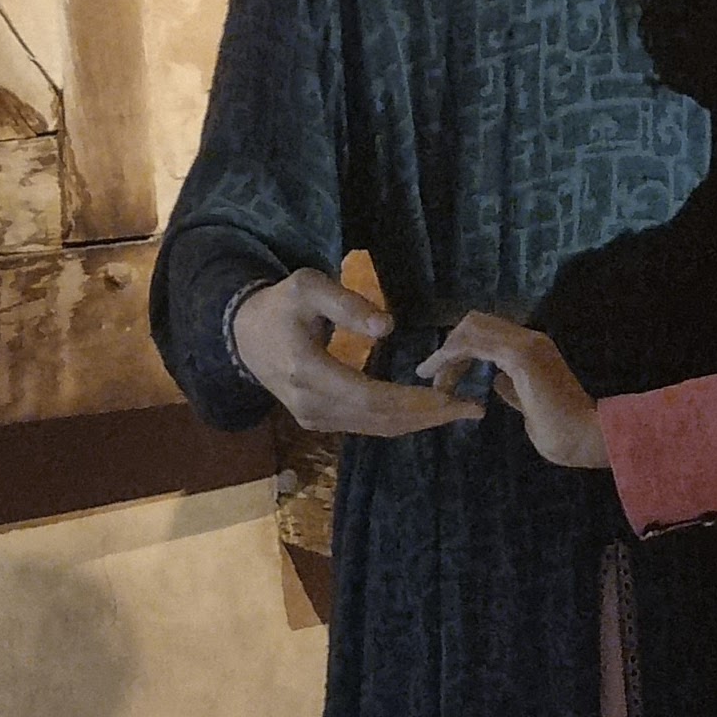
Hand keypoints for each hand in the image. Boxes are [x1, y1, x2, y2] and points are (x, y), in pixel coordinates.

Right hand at [231, 270, 479, 437]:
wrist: (244, 335)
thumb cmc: (280, 305)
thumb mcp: (308, 287)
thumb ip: (347, 304)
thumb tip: (388, 327)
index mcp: (307, 371)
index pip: (368, 395)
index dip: (412, 400)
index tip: (451, 397)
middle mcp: (311, 405)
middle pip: (378, 419)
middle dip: (428, 416)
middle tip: (472, 409)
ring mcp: (314, 419)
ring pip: (375, 428)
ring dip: (419, 422)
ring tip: (459, 412)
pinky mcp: (319, 423)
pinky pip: (366, 426)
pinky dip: (400, 421)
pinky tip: (428, 413)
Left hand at [419, 314, 607, 469]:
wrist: (586, 436)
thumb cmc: (562, 431)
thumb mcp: (529, 406)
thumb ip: (513, 390)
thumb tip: (496, 382)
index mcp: (532, 350)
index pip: (487, 334)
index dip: (461, 348)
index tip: (443, 374)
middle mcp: (530, 339)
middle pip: (476, 323)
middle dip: (449, 346)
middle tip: (431, 373)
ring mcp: (527, 344)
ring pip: (473, 328)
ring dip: (447, 351)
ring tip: (430, 374)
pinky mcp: (521, 356)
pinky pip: (477, 343)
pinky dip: (454, 355)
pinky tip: (441, 373)